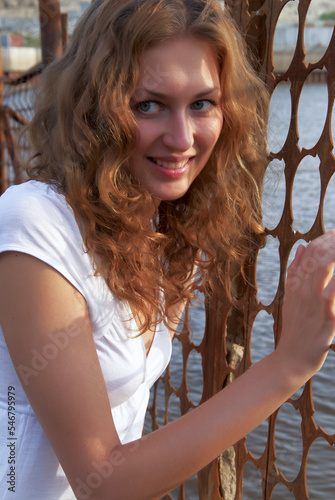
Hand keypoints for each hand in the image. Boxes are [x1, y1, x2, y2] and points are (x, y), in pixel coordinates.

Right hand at [277, 230, 334, 379]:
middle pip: (319, 255)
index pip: (308, 251)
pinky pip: (334, 291)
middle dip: (333, 242)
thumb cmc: (294, 330)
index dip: (325, 238)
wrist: (290, 359)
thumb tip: (301, 248)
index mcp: (295, 284)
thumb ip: (294, 273)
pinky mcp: (328, 316)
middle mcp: (304, 290)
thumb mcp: (290, 299)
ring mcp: (316, 302)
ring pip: (325, 267)